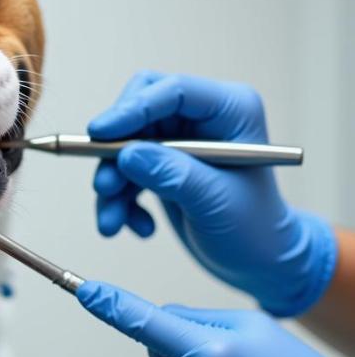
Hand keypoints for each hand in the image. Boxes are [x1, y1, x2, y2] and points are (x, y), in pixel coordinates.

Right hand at [89, 71, 335, 315]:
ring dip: (113, 185)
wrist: (258, 264)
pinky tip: (140, 226)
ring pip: (124, 147)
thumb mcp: (216, 202)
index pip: (174, 92)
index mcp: (231, 110)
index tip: (98, 132)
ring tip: (112, 222)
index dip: (133, 108)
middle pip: (139, 112)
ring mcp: (180, 142)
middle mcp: (203, 119)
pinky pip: (125, 172)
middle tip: (104, 184)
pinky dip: (121, 201)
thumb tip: (127, 154)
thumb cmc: (255, 231)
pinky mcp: (162, 165)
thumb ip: (173, 175)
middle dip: (114, 151)